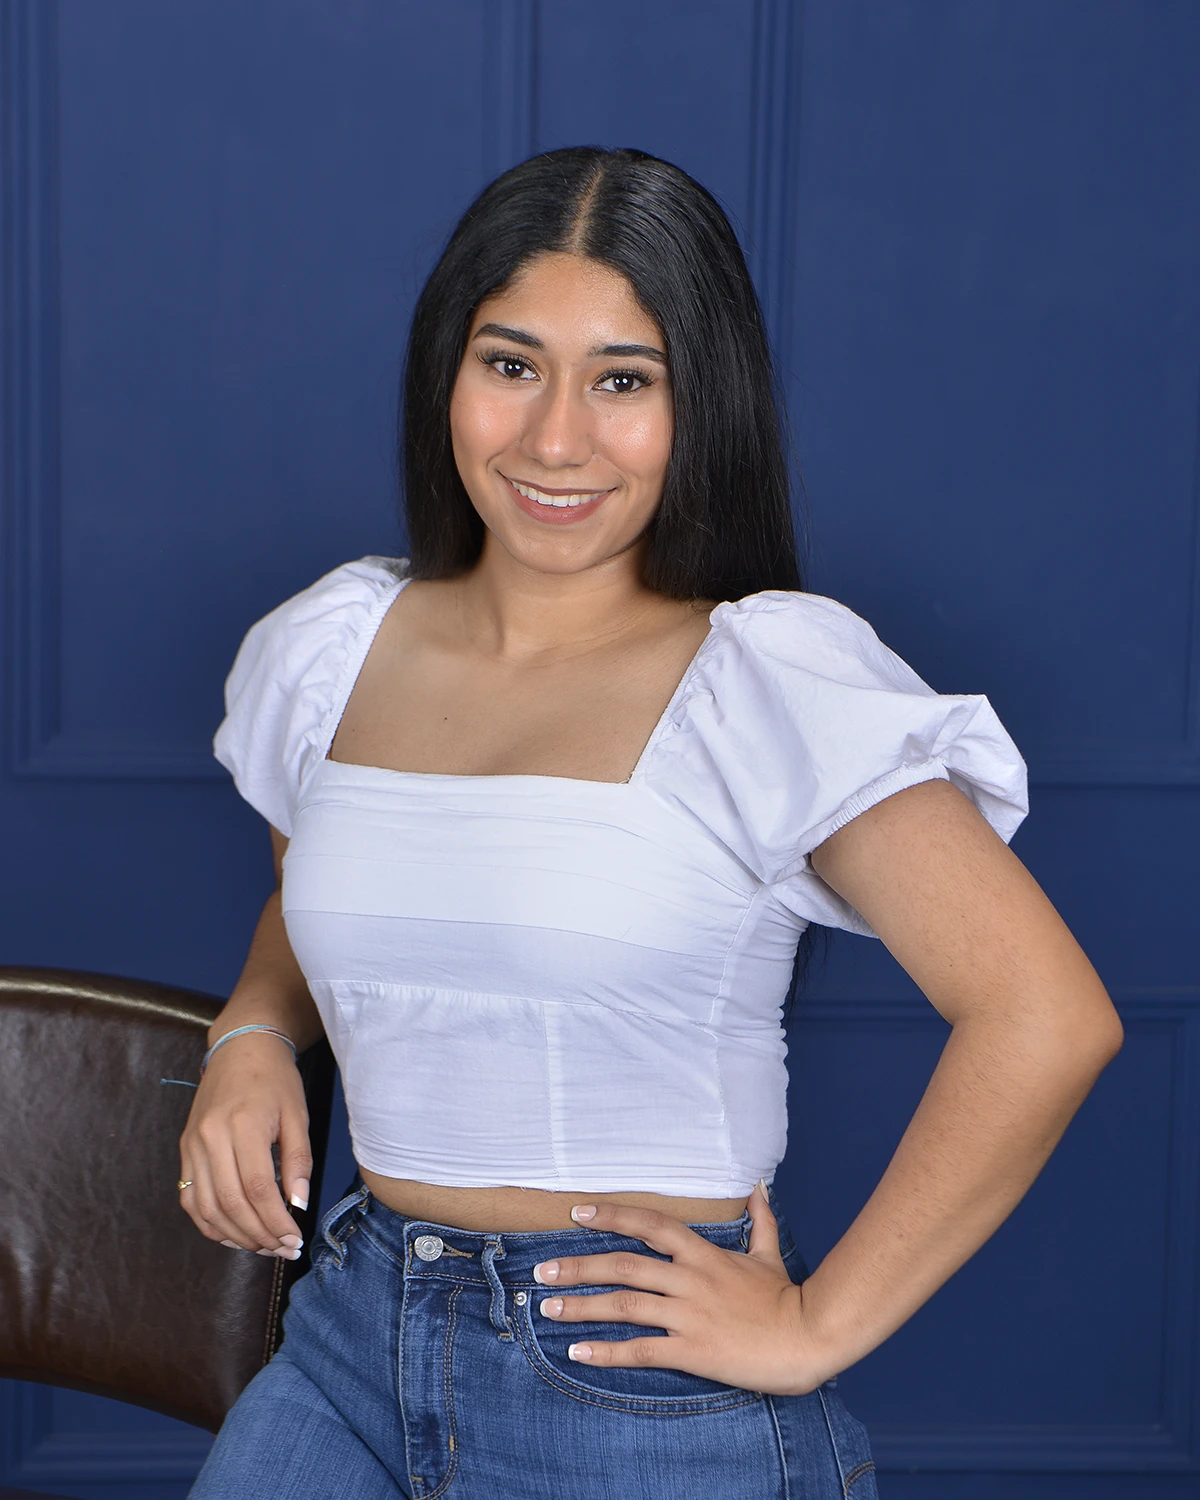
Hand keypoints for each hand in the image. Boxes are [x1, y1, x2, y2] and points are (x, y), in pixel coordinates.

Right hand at [178, 1030, 310, 1258]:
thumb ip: (298, 1161)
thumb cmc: (275, 1079)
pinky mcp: (184, 1150)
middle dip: (259, 1235)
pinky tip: (233, 1234)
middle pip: (231, 1203)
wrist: (240, 1048)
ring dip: (235, 1235)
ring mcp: (192, 1145)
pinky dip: (210, 1223)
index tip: (293, 1239)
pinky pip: (190, 1198)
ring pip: (207, 1207)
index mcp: (242, 1125)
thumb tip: (298, 1205)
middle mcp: (210, 1137)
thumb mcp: (298, 1115)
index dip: (276, 1221)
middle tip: (282, 1249)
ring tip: (263, 1246)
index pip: (257, 1189)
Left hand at [531, 1182, 833, 1395]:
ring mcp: (689, 1315)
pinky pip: (641, 1350)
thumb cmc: (788, 1298)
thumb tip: (759, 1187)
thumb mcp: (770, 1254)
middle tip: (542, 1271)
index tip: (577, 1212)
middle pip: (624, 1265)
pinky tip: (577, 1352)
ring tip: (547, 1308)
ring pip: (624, 1305)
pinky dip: (606, 1352)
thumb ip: (760, 1220)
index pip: (651, 1224)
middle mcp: (690, 1279)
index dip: (612, 1215)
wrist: (810, 1337)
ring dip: (581, 1306)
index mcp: (704, 1254)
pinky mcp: (693, 1350)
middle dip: (579, 1266)